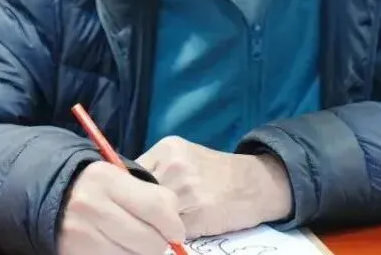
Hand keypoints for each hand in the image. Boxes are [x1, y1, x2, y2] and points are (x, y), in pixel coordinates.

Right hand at [58, 161, 185, 254]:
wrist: (51, 196)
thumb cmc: (97, 186)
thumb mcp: (119, 177)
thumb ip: (150, 194)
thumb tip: (176, 226)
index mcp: (107, 179)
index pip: (156, 207)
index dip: (174, 224)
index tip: (177, 230)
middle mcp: (92, 206)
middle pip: (148, 239)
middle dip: (159, 242)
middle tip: (158, 238)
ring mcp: (82, 233)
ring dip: (141, 252)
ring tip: (136, 241)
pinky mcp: (77, 252)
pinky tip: (120, 247)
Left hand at [138, 136, 292, 238]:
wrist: (256, 183)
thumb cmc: (218, 173)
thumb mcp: (185, 158)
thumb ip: (157, 169)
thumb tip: (124, 191)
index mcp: (168, 148)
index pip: (129, 173)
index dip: (129, 192)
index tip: (133, 201)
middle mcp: (174, 165)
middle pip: (138, 195)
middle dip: (141, 208)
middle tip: (151, 214)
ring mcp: (186, 189)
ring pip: (152, 215)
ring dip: (157, 223)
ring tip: (172, 220)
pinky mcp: (197, 213)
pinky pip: (170, 230)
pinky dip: (172, 233)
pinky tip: (184, 227)